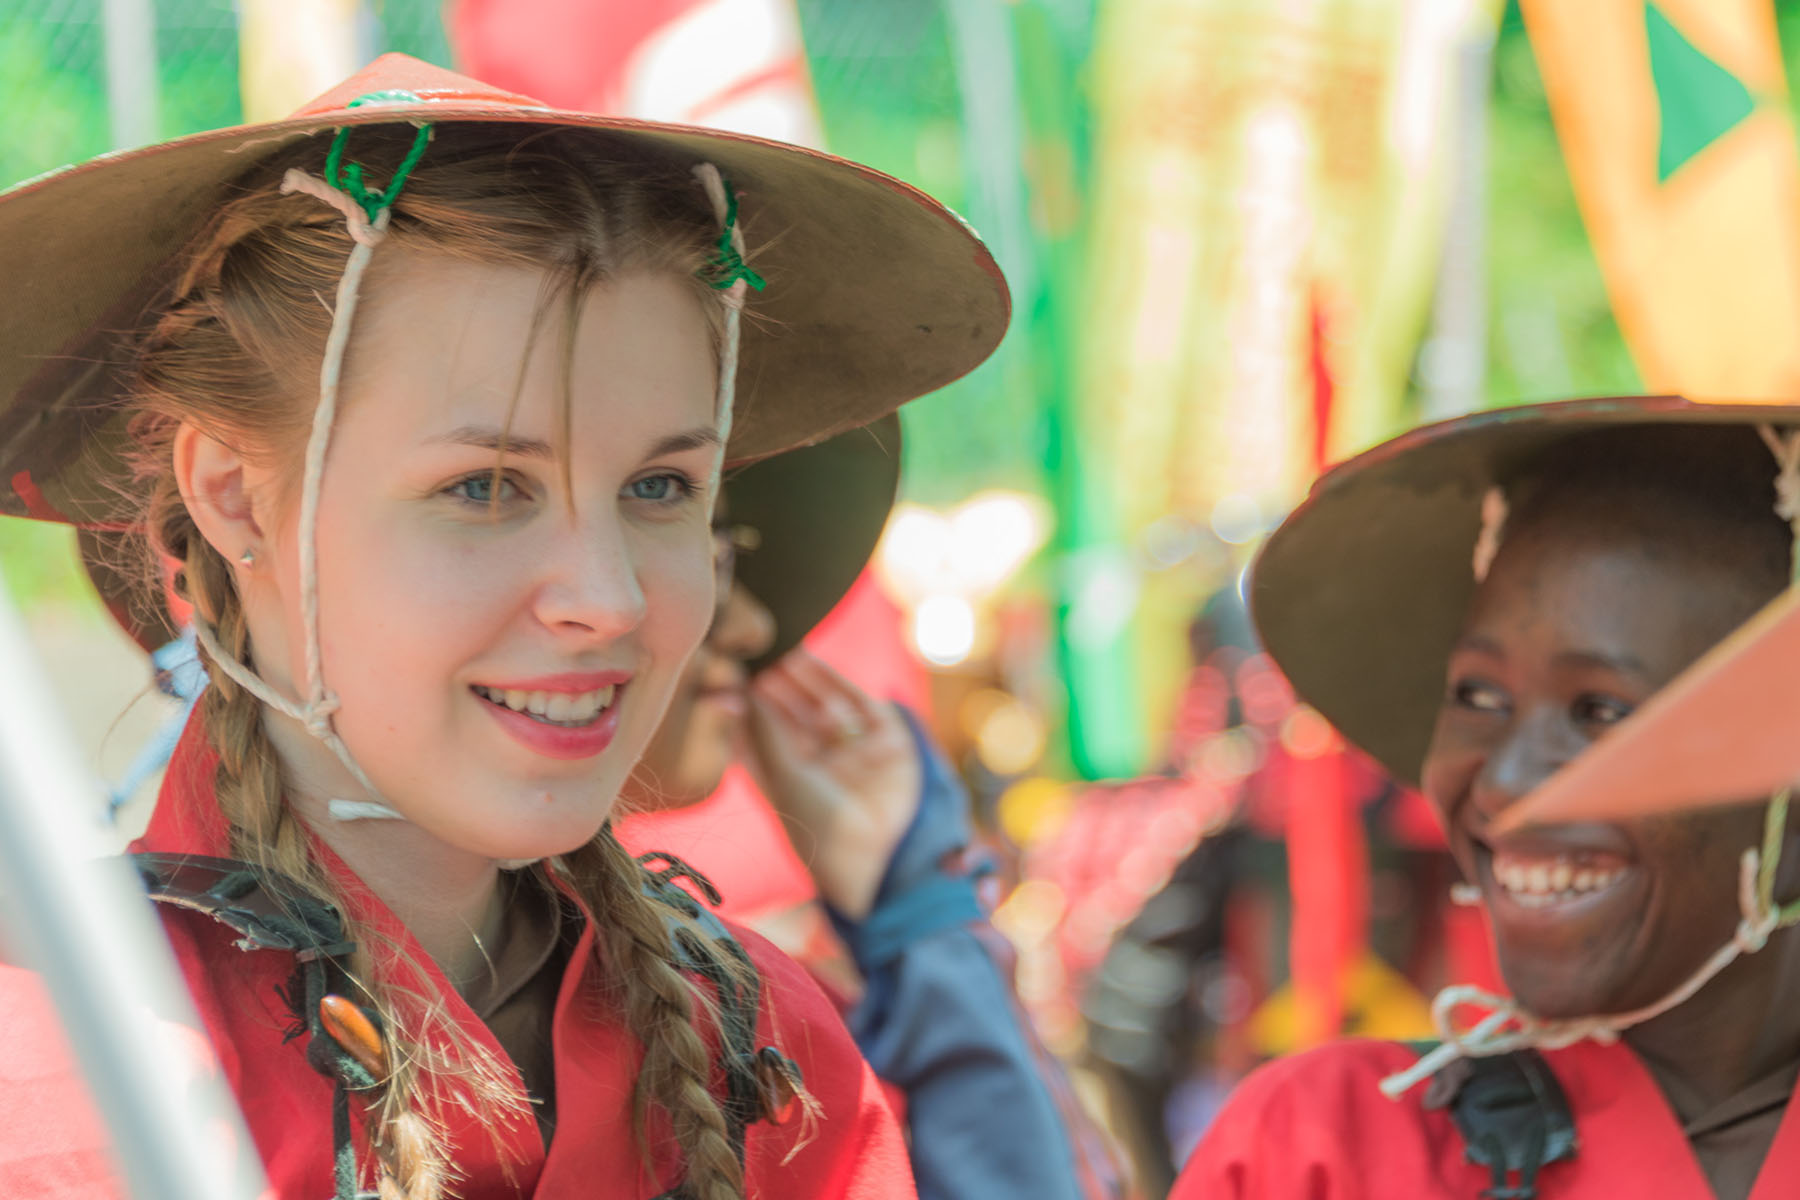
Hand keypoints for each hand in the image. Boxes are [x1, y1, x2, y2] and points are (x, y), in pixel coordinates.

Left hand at [741, 650, 921, 920]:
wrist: (875, 853)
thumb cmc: (818, 826)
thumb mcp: (782, 776)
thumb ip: (765, 731)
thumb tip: (744, 690)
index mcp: (796, 784)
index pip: (770, 736)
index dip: (752, 705)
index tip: (731, 675)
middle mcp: (826, 767)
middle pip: (796, 716)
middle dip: (776, 686)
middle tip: (753, 653)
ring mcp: (858, 753)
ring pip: (826, 705)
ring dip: (803, 678)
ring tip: (778, 649)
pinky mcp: (888, 742)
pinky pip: (859, 704)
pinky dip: (834, 681)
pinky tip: (809, 661)